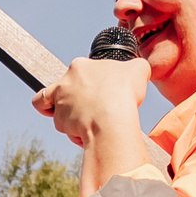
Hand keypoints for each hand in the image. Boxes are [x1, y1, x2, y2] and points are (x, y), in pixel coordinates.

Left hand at [33, 54, 150, 147]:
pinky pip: (57, 124)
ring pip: (61, 109)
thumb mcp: (138, 70)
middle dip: (80, 99)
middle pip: (67, 90)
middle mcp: (64, 82)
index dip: (91, 83)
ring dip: (75, 116)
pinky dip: (68, 129)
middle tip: (96, 106)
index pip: (80, 72)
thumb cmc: (123, 93)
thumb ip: (135, 67)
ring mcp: (60, 102)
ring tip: (93, 122)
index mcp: (80, 66)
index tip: (101, 91)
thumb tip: (138, 69)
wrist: (111, 119)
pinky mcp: (59, 121)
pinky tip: (77, 131)